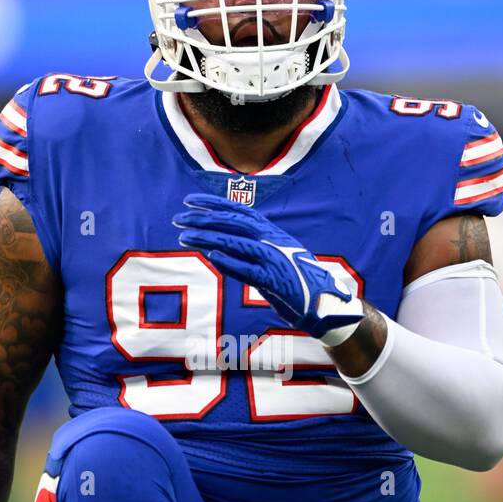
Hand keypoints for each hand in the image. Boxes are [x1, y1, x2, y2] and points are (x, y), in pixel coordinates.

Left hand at [173, 192, 363, 344]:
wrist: (324, 301)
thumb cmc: (295, 277)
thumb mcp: (275, 252)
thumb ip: (253, 243)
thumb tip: (220, 240)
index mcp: (270, 231)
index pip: (237, 210)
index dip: (212, 203)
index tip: (189, 200)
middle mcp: (271, 240)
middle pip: (232, 223)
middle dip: (202, 219)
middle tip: (178, 219)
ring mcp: (273, 259)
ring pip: (235, 243)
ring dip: (208, 238)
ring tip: (184, 237)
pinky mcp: (274, 281)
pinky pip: (247, 270)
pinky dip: (229, 262)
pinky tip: (211, 256)